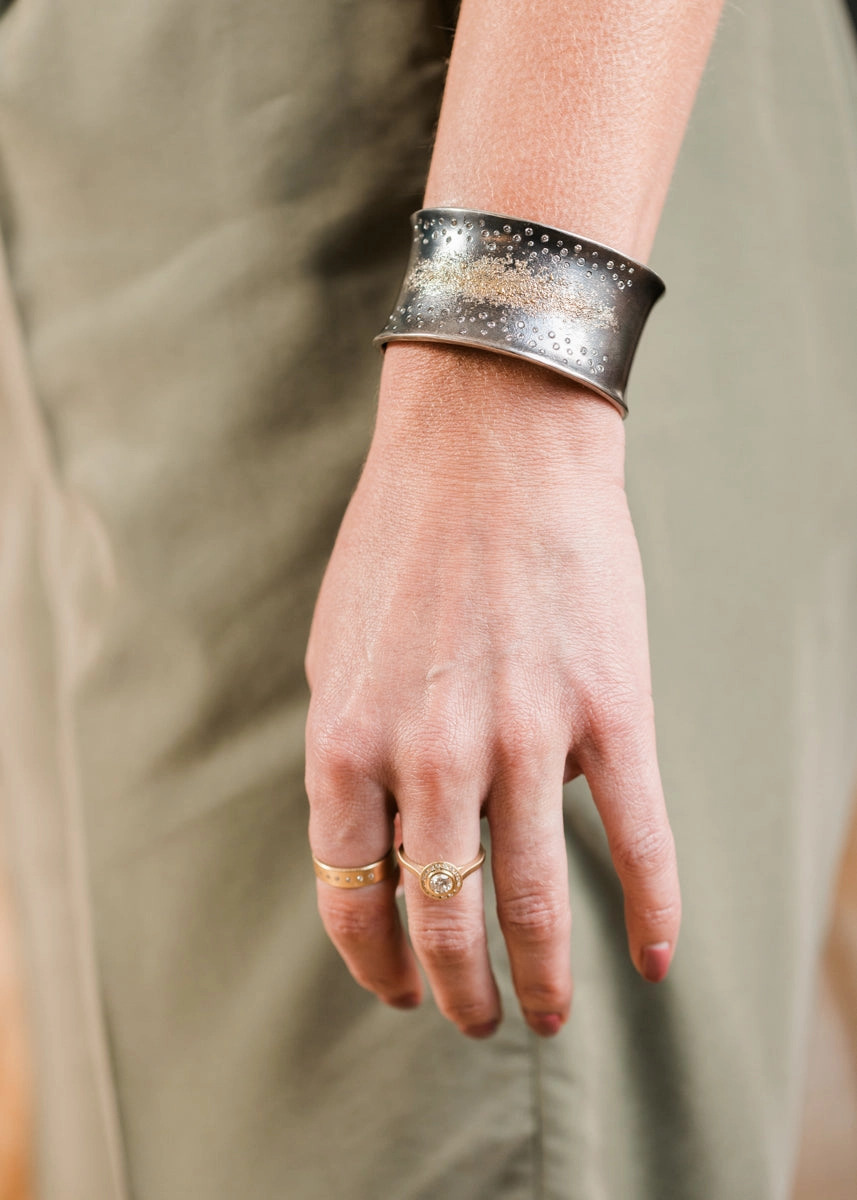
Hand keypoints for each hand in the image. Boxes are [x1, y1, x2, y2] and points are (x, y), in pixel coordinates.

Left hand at [304, 342, 679, 1037]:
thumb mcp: (336, 650)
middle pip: (444, 919)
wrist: (490, 443)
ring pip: (532, 901)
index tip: (398, 988)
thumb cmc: (402, 540)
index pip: (353, 896)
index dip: (376, 962)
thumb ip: (350, 750)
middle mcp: (431, 756)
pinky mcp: (609, 712)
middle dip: (458, 992)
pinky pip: (638, 841)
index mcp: (349, 742)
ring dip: (542, 980)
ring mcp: (524, 738)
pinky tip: (651, 960)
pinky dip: (652, 915)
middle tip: (475, 1020)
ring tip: (551, 1015)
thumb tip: (380, 836)